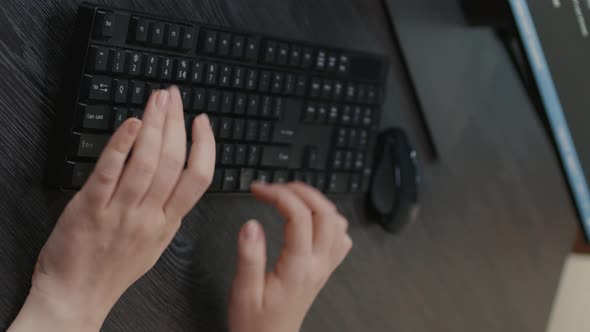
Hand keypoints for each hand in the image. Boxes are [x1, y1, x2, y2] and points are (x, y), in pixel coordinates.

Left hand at [9, 87, 214, 331]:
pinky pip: (109, 172)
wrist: (75, 297)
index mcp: (167, 223)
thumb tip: (175, 183)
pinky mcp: (89, 208)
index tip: (202, 123)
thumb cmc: (111, 272)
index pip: (198, 179)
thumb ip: (167, 214)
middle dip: (177, 123)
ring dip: (155, 125)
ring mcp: (120, 212)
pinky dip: (121, 145)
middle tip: (174, 97)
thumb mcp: (154, 247)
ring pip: (147, 162)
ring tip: (157, 101)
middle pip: (174, 162)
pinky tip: (130, 124)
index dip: (205, 146)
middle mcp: (149, 216)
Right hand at [228, 182, 352, 331]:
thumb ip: (249, 257)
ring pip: (338, 222)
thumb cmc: (255, 322)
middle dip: (302, 191)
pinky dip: (329, 220)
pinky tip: (310, 219)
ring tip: (292, 196)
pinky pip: (340, 238)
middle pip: (325, 213)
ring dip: (317, 202)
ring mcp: (325, 267)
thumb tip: (251, 224)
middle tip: (277, 186)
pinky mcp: (325, 269)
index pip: (298, 218)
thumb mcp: (244, 291)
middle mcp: (317, 265)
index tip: (258, 190)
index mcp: (297, 268)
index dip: (278, 195)